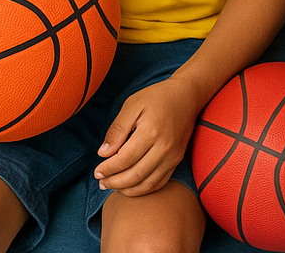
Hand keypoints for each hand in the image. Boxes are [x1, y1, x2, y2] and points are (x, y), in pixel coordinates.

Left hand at [94, 77, 202, 196]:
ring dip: (127, 190)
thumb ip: (117, 129)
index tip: (97, 171)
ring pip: (147, 184)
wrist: (187, 96)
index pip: (125, 159)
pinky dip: (143, 189)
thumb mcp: (133, 104)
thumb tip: (103, 154)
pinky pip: (159, 183)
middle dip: (114, 182)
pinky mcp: (177, 160)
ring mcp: (173, 156)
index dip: (108, 169)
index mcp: (151, 131)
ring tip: (112, 186)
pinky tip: (131, 186)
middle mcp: (164, 147)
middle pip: (135, 175)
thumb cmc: (157, 97)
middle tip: (101, 182)